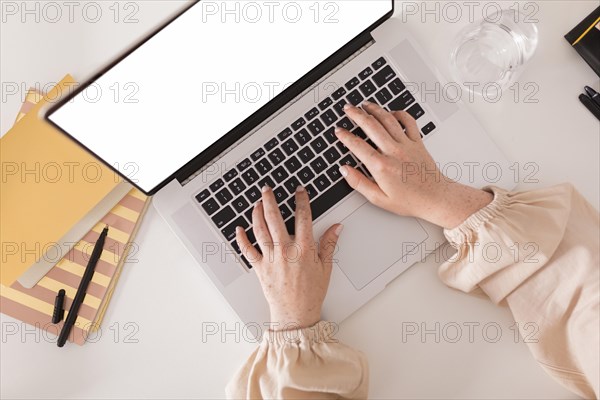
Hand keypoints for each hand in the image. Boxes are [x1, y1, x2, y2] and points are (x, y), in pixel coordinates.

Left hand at [235, 185, 342, 329]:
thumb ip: (329, 244)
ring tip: (257, 203)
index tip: (299, 191)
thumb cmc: (311, 293)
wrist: (295, 314)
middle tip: (267, 189)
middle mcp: (286, 251)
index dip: (301, 200)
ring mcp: (271, 259)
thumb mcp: (326, 268)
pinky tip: (239, 229)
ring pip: (260, 230)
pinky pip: (248, 251)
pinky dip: (241, 239)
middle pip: (275, 219)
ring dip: (256, 214)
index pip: (303, 217)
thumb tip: (337, 227)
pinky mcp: (260, 268)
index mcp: (304, 249)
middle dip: (270, 201)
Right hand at [335, 102, 492, 228]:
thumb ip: (359, 183)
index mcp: (381, 166)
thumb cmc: (410, 201)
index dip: (345, 136)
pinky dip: (399, 113)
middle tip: (348, 109)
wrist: (435, 198)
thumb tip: (345, 171)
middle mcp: (393, 152)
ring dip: (374, 109)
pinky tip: (391, 112)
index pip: (358, 146)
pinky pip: (408, 122)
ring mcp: (407, 145)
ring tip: (365, 105)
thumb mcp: (379, 199)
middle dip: (357, 114)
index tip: (339, 131)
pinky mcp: (417, 143)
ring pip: (388, 120)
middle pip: (371, 126)